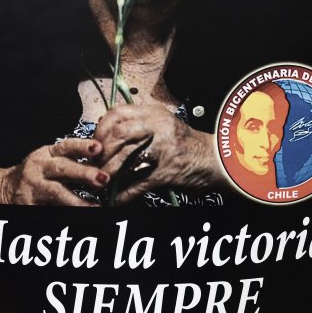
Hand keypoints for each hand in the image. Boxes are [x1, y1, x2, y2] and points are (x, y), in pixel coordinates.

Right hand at [0, 139, 107, 205]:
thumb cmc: (34, 174)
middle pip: (62, 168)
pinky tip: (79, 216)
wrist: (3, 188)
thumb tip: (102, 164)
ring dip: (77, 200)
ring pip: (56, 192)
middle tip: (104, 179)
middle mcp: (38, 167)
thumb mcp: (48, 161)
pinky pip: (48, 208)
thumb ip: (70, 161)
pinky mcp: (29, 204)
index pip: (65, 146)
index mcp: (45, 154)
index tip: (99, 148)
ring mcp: (32, 186)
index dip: (82, 146)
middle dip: (84, 173)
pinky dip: (63, 212)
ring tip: (95, 207)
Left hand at [92, 104, 216, 203]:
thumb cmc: (186, 144)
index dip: (101, 129)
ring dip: (108, 172)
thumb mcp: (163, 125)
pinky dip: (124, 194)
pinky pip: (139, 183)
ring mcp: (164, 149)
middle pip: (118, 134)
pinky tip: (115, 199)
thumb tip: (107, 137)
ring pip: (126, 157)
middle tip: (95, 163)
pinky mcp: (168, 171)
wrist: (216, 159)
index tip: (95, 142)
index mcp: (154, 113)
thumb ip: (139, 127)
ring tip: (101, 182)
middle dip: (101, 151)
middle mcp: (159, 127)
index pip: (118, 113)